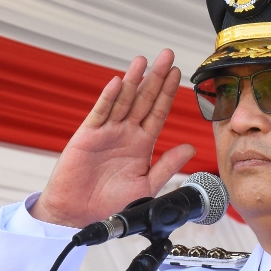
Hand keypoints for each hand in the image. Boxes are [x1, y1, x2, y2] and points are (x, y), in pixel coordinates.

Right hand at [30, 50, 195, 227]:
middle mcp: (125, 134)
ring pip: (123, 101)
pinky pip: (100, 113)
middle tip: (167, 56)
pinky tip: (118, 83)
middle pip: (143, 99)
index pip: (158, 112)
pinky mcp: (87, 136)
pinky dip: (108, 98)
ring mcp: (106, 132)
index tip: (179, 74)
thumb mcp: (147, 185)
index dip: (168, 93)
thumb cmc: (111, 204)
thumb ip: (167, 165)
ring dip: (133, 80)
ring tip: (143, 61)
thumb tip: (190, 148)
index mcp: (141, 144)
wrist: (80, 215)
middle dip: (156, 78)